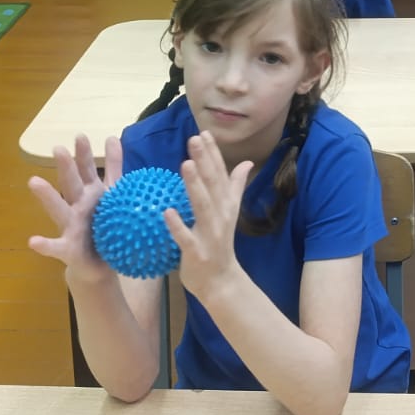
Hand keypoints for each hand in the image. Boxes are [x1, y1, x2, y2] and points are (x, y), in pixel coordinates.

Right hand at [28, 133, 121, 284]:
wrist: (100, 264)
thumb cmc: (105, 225)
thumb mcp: (113, 195)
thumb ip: (112, 168)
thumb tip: (113, 137)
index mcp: (90, 193)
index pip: (86, 170)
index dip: (84, 154)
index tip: (81, 135)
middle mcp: (76, 206)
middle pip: (71, 184)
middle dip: (66, 167)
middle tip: (58, 148)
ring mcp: (69, 227)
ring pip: (58, 209)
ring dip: (47, 196)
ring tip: (34, 181)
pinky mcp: (67, 249)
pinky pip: (55, 247)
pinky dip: (44, 245)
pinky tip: (33, 241)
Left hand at [164, 131, 252, 302]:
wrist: (221, 282)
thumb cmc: (220, 243)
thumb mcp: (230, 212)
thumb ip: (235, 186)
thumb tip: (248, 162)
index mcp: (226, 204)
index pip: (220, 173)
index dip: (213, 153)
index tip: (204, 132)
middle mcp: (221, 215)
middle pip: (213, 184)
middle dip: (204, 161)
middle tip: (195, 139)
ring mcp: (210, 234)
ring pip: (202, 206)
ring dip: (194, 185)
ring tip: (185, 164)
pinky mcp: (197, 252)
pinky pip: (185, 237)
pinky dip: (177, 225)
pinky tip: (167, 212)